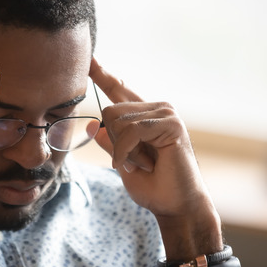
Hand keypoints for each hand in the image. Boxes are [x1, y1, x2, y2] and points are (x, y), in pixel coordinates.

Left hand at [89, 58, 214, 220]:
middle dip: (114, 143)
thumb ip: (111, 143)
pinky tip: (139, 165)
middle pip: (110, 111)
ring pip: (119, 121)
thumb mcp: (123, 163)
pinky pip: (132, 130)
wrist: (177, 206)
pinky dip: (127, 152)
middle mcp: (156, 109)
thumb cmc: (153, 187)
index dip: (103, 75)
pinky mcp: (171, 123)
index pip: (119, 90)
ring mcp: (166, 113)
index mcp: (144, 116)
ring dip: (124, 151)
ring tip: (145, 165)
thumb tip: (95, 125)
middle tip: (135, 163)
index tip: (89, 60)